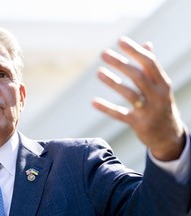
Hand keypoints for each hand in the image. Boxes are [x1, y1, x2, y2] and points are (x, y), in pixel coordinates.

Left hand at [92, 36, 184, 160]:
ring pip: (130, 94)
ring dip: (113, 82)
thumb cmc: (161, 104)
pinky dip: (107, 108)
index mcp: (163, 84)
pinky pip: (120, 115)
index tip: (120, 41)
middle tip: (103, 53)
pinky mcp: (139, 124)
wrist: (169, 136)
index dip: (135, 51)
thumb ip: (151, 67)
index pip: (150, 63)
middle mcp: (158, 96)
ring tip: (98, 72)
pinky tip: (93, 102)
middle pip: (138, 76)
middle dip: (120, 63)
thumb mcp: (161, 86)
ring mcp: (149, 111)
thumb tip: (147, 44)